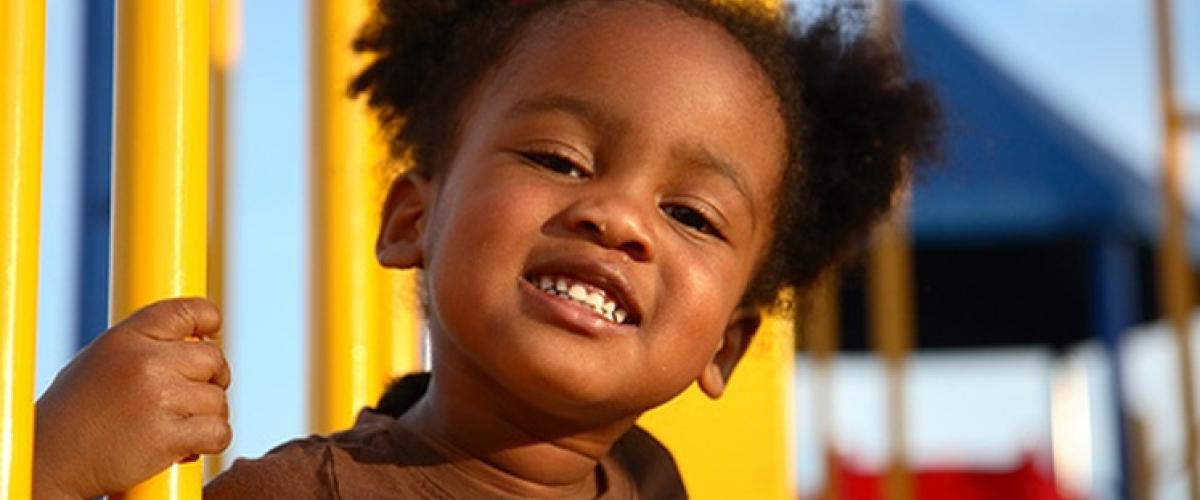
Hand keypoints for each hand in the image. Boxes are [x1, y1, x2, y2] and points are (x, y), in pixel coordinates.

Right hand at [33, 298, 231, 498]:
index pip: (188, 311)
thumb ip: (148, 345)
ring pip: (218, 400)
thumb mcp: (103, 360)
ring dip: (207, 417)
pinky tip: (187, 446)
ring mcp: (158, 399)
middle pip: (214, 359)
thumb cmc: (77, 411)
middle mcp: (145, 362)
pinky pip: (219, 432)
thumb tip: (204, 338)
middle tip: (189, 398)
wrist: (50, 460)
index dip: (208, 320)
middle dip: (212, 379)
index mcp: (127, 338)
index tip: (210, 335)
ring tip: (177, 425)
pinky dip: (211, 441)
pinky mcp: (167, 437)